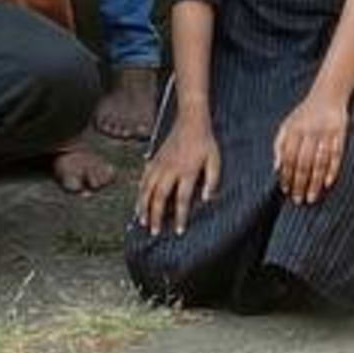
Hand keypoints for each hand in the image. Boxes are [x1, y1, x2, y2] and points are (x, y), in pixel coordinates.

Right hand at [136, 111, 218, 235]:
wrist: (190, 120)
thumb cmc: (205, 142)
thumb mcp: (215, 160)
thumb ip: (212, 181)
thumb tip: (208, 200)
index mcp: (187, 171)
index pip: (182, 199)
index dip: (180, 217)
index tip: (178, 231)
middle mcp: (171, 169)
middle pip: (160, 196)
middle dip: (156, 216)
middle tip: (153, 232)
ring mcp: (160, 163)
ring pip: (147, 188)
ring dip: (143, 206)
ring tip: (141, 221)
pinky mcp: (154, 159)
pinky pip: (144, 178)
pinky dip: (139, 191)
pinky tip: (138, 200)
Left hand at [273, 83, 349, 204]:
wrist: (328, 95)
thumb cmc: (304, 114)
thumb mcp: (287, 125)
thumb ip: (279, 145)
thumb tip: (275, 168)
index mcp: (294, 129)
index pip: (288, 157)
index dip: (286, 175)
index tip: (285, 190)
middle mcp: (309, 132)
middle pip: (303, 162)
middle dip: (299, 183)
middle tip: (298, 200)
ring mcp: (325, 133)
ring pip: (319, 162)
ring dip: (315, 182)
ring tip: (311, 198)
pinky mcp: (340, 134)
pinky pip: (336, 155)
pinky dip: (332, 170)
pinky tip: (327, 184)